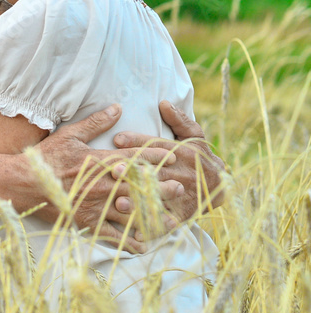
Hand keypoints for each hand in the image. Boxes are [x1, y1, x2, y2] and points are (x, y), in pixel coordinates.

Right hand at [33, 104, 183, 252]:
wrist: (23, 184)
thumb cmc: (46, 158)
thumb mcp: (70, 135)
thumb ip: (96, 123)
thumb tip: (118, 108)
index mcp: (99, 162)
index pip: (134, 158)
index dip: (155, 156)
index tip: (173, 156)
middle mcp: (102, 185)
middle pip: (138, 186)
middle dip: (160, 187)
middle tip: (179, 188)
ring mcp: (96, 206)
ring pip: (131, 212)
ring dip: (152, 216)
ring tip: (170, 219)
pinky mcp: (88, 223)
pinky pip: (113, 234)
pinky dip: (129, 240)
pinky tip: (144, 243)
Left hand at [113, 100, 225, 225]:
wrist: (223, 186)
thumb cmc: (200, 156)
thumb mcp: (194, 135)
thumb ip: (179, 119)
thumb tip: (163, 102)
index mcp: (181, 153)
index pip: (157, 144)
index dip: (138, 141)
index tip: (117, 139)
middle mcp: (180, 174)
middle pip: (154, 171)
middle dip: (133, 171)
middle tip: (111, 171)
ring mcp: (182, 196)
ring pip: (158, 198)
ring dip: (139, 201)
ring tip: (119, 203)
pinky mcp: (183, 214)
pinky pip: (167, 222)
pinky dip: (152, 228)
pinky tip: (135, 233)